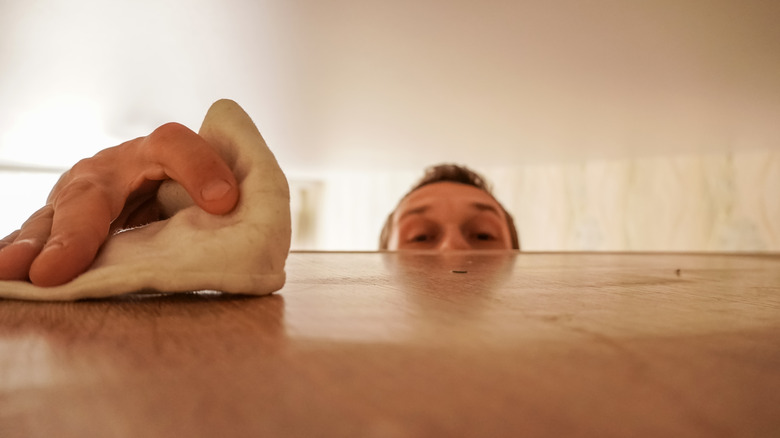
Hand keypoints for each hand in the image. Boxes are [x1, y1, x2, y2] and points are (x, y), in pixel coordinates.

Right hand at [0, 122, 238, 286]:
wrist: (164, 190)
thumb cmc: (201, 191)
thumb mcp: (224, 185)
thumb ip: (231, 187)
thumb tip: (231, 205)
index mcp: (158, 151)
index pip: (174, 145)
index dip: (199, 167)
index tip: (223, 201)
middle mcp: (112, 168)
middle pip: (91, 190)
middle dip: (75, 231)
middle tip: (57, 267)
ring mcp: (80, 194)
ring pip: (51, 217)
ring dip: (31, 245)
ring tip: (12, 270)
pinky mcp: (61, 221)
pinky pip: (35, 236)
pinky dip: (19, 252)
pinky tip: (3, 272)